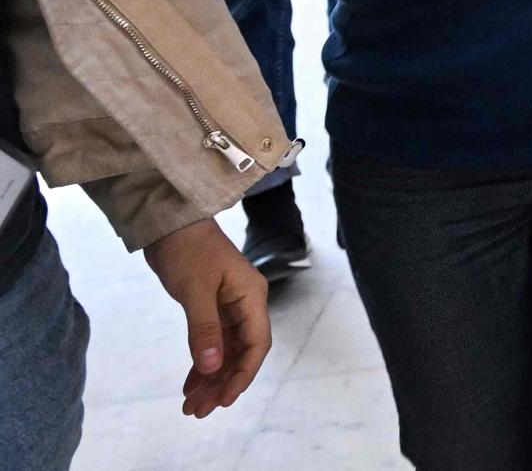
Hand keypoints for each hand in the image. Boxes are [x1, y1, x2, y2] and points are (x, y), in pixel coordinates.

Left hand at [141, 217, 269, 417]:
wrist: (171, 225)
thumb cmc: (188, 251)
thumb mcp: (194, 291)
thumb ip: (204, 330)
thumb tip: (212, 367)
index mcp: (251, 296)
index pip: (256, 344)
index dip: (242, 374)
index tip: (223, 400)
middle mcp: (246, 304)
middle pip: (241, 353)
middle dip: (222, 383)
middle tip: (198, 411)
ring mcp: (229, 307)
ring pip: (226, 352)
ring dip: (210, 378)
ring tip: (191, 406)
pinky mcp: (212, 308)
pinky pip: (212, 343)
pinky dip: (202, 364)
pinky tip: (190, 384)